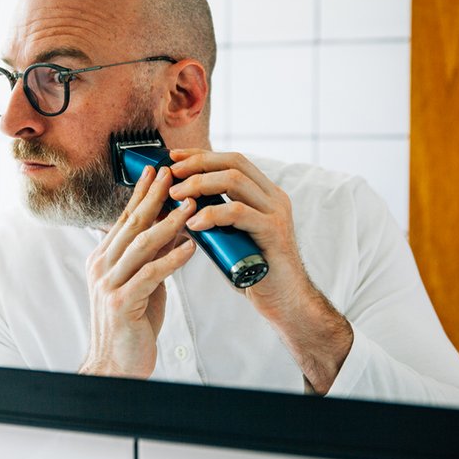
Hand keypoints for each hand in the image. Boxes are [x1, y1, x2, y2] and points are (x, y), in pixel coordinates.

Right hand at [80, 165, 196, 378]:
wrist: (117, 365)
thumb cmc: (132, 324)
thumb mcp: (142, 283)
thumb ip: (152, 257)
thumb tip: (176, 230)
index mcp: (102, 259)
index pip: (123, 219)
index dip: (140, 193)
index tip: (156, 170)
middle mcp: (101, 267)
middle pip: (131, 224)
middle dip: (153, 197)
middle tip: (173, 174)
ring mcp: (109, 285)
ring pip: (140, 245)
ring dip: (167, 223)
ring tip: (190, 206)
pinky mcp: (123, 304)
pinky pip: (151, 274)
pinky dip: (172, 258)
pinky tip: (190, 246)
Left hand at [167, 149, 351, 392]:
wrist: (287, 302)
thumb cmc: (256, 271)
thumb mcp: (232, 237)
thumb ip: (214, 218)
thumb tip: (178, 206)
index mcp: (265, 195)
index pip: (232, 161)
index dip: (202, 155)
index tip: (175, 158)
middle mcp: (274, 198)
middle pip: (233, 163)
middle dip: (198, 164)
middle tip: (172, 174)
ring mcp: (276, 213)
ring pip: (235, 181)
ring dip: (200, 185)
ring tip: (176, 197)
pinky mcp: (274, 232)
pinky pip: (239, 212)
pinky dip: (212, 213)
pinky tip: (193, 223)